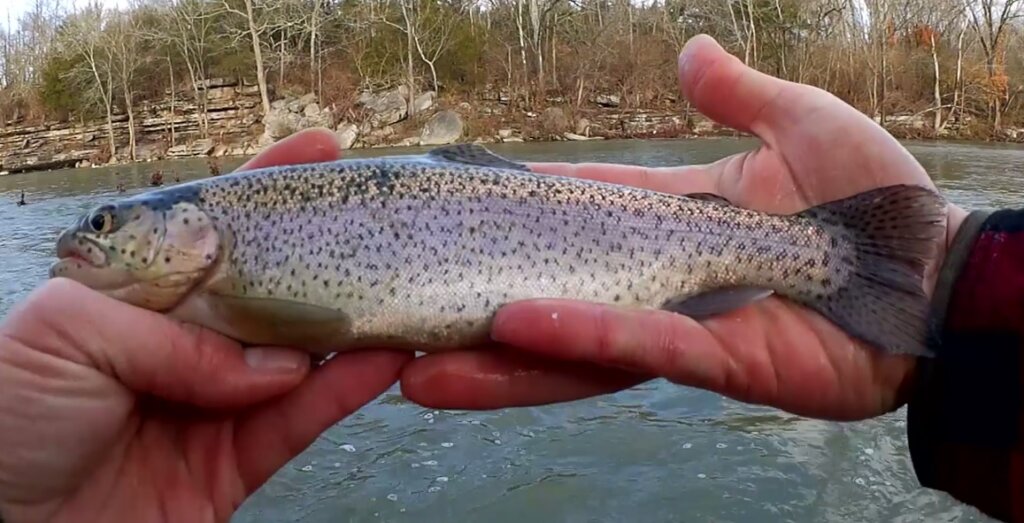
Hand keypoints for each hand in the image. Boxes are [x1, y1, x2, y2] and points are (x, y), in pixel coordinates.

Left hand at [0, 129, 411, 522]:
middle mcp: (178, 345)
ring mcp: (210, 406)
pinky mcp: (231, 466)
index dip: (264, 192)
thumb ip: (173, 334)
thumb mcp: (62, 334)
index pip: (209, 235)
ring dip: (347, 329)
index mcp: (132, 300)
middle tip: (378, 224)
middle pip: (264, 294)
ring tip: (398, 295)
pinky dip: (339, 394)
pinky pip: (295, 424)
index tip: (321, 152)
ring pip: (294, 358)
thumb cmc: (7, 421)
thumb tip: (268, 365)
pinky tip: (380, 362)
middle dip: (319, 258)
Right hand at [400, 35, 966, 420]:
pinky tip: (513, 326)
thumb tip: (686, 50)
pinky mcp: (712, 364)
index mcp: (671, 224)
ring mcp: (680, 326)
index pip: (575, 217)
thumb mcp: (801, 122)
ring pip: (574, 343)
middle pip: (552, 296)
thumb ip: (737, 94)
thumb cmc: (875, 196)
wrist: (934, 271)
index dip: (515, 218)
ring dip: (498, 355)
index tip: (452, 216)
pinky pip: (635, 345)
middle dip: (477, 311)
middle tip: (399, 323)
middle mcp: (659, 282)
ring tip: (420, 366)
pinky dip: (578, 334)